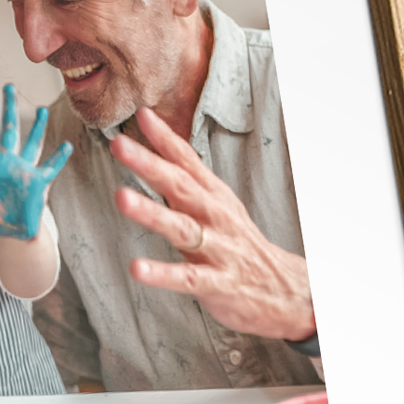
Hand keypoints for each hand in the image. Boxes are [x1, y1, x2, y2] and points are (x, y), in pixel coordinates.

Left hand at [0, 84, 71, 239]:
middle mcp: (6, 160)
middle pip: (8, 129)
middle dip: (8, 108)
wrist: (8, 230)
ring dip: (37, 126)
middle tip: (9, 86)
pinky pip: (50, 167)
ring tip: (41, 108)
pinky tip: (66, 145)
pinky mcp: (37, 181)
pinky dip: (59, 158)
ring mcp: (23, 168)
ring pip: (32, 142)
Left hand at [111, 107, 314, 340]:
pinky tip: (137, 268)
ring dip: (152, 213)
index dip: (165, 138)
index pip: (188, 161)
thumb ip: (189, 180)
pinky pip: (187, 277)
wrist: (284, 289)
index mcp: (214, 197)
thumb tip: (159, 148)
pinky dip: (162, 273)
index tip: (142, 114)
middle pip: (181, 186)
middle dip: (149, 164)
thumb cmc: (240, 244)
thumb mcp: (219, 205)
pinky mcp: (216, 283)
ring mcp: (217, 249)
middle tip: (120, 144)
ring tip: (122, 198)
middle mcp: (215, 217)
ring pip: (182, 228)